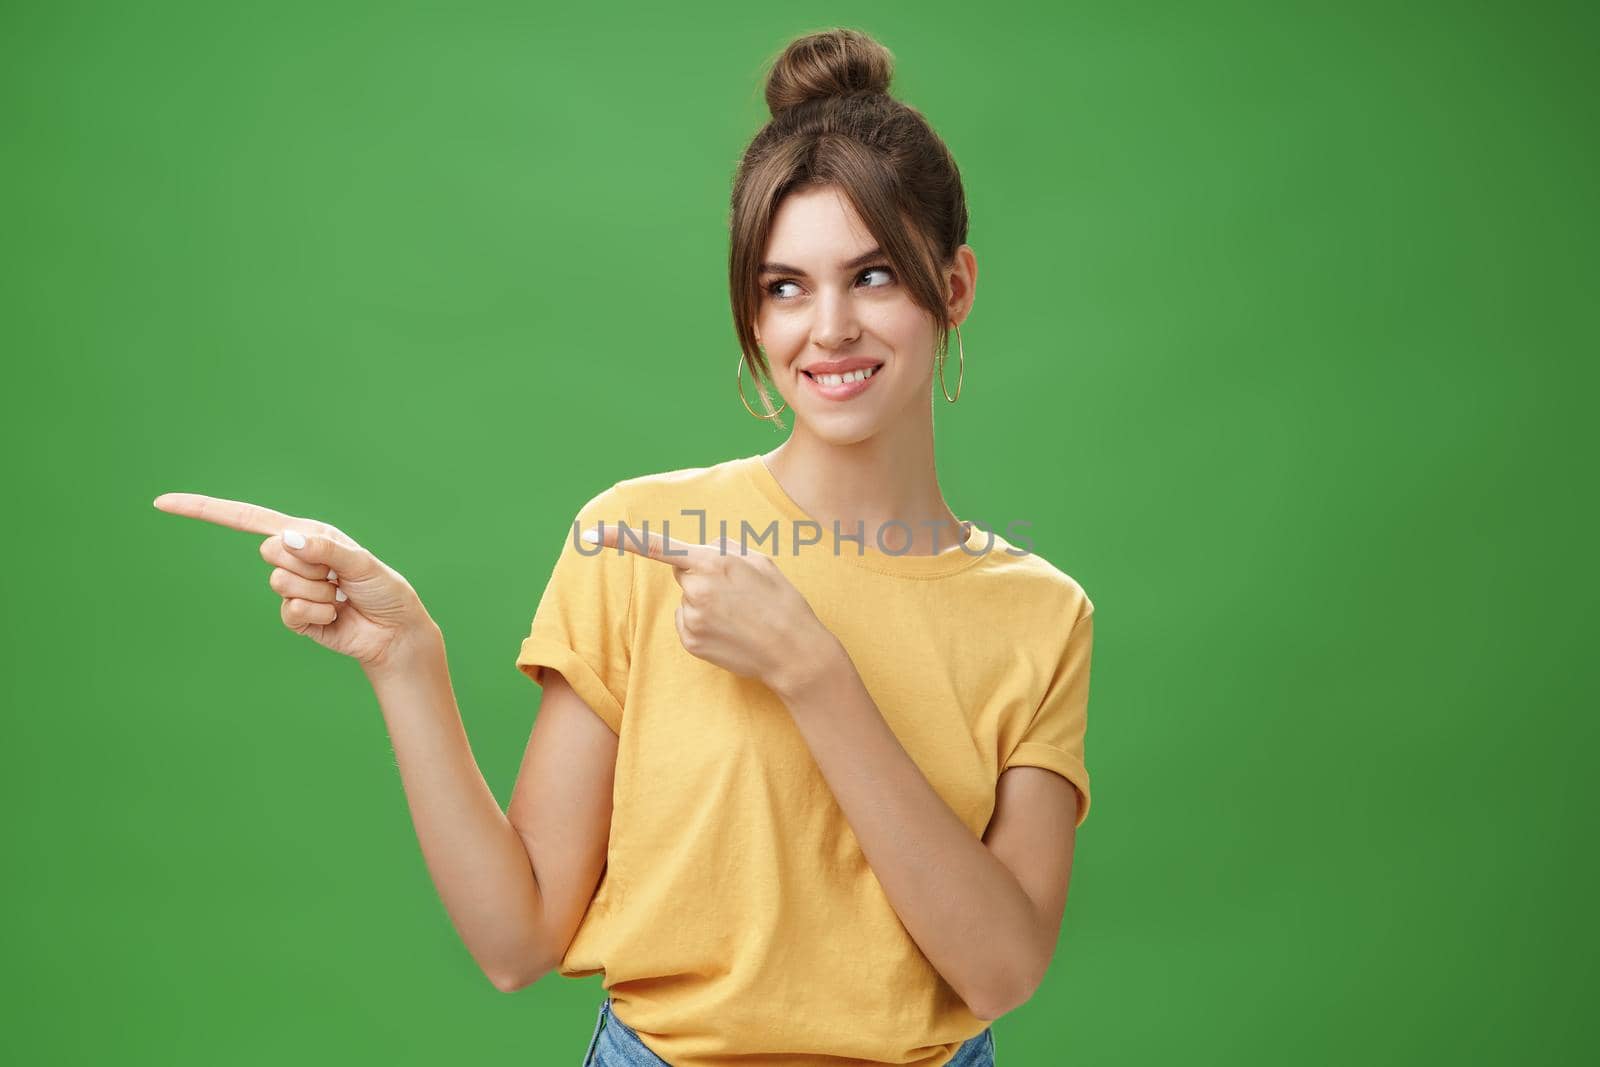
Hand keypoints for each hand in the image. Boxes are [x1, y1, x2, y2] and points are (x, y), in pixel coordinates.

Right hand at [152, 492, 436, 671]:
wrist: (394, 632)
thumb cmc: (384, 590)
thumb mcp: (360, 563)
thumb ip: (324, 550)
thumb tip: (283, 540)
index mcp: (306, 534)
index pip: (246, 518)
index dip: (204, 510)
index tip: (162, 503)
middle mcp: (294, 557)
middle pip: (270, 552)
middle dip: (309, 565)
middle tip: (336, 577)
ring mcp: (292, 589)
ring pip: (281, 584)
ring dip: (318, 593)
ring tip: (340, 597)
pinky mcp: (295, 617)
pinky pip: (289, 613)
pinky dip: (316, 615)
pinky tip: (335, 616)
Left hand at [587, 523, 834, 696]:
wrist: (795, 652)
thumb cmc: (782, 602)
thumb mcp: (760, 561)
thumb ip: (725, 548)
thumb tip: (702, 551)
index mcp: (712, 561)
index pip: (658, 547)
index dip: (621, 539)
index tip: (590, 534)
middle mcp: (696, 589)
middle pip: (683, 574)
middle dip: (702, 577)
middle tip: (738, 592)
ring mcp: (692, 617)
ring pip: (687, 601)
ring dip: (706, 604)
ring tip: (739, 616)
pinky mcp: (691, 642)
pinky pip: (688, 624)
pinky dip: (704, 626)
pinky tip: (730, 633)